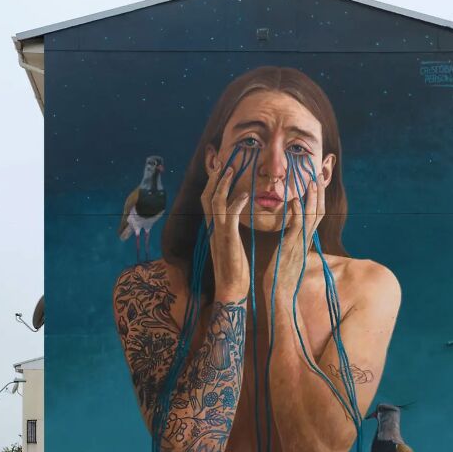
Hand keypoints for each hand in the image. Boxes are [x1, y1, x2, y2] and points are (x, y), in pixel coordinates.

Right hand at [200, 158, 250, 302]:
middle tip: (222, 162)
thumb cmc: (235, 271)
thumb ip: (231, 232)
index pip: (208, 202)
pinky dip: (235, 203)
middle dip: (214, 178)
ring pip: (214, 202)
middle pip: (207, 196)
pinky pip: (229, 217)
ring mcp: (218, 234)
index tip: (219, 170)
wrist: (231, 290)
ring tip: (231, 170)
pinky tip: (245, 195)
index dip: (212, 184)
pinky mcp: (227, 240)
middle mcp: (212, 229)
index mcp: (214, 230)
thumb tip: (234, 222)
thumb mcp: (232, 247)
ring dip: (222, 184)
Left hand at [263, 171, 325, 299]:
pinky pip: (297, 227)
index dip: (317, 200)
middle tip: (318, 175)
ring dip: (312, 198)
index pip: (315, 216)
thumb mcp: (289, 257)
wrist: (279, 294)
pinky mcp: (290, 247)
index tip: (316, 184)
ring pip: (311, 217)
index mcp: (305, 241)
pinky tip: (295, 200)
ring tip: (312, 182)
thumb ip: (292, 244)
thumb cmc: (281, 277)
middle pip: (318, 213)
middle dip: (319, 194)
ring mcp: (299, 244)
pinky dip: (298, 212)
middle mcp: (305, 241)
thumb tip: (293, 237)